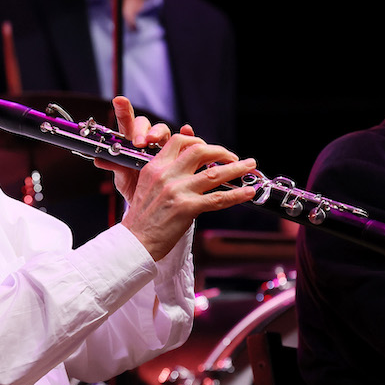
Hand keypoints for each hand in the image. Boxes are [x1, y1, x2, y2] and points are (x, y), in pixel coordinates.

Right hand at [104, 97, 256, 260]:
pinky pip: (218, 198)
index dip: (199, 141)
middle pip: (199, 151)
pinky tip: (248, 192)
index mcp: (155, 167)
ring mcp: (177, 191)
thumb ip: (165, 175)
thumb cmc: (141, 220)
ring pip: (214, 173)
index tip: (210, 149)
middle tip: (233, 157)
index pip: (179, 141)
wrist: (134, 243)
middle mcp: (166, 175)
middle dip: (221, 151)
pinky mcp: (187, 208)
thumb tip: (188, 171)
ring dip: (236, 168)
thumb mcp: (146, 188)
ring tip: (250, 166)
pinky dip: (237, 194)